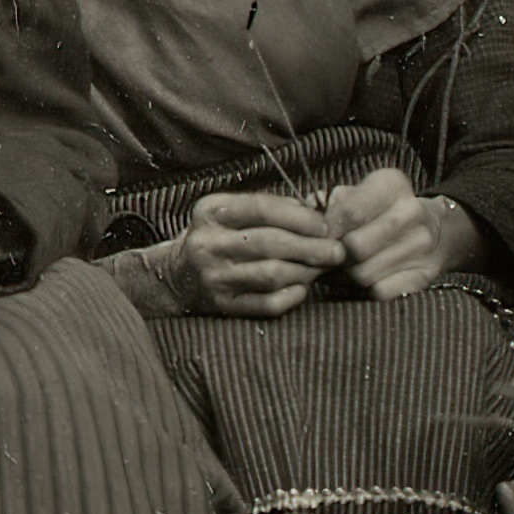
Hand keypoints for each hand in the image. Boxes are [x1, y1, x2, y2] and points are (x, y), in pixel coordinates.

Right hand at [163, 190, 343, 316]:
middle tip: (338, 251)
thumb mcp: (230, 212)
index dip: (300, 216)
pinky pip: (265, 304)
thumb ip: (269, 208)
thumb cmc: (217, 237)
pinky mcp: (221, 306)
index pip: (262, 207)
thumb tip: (317, 212)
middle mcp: (208, 243)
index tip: (325, 225)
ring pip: (271, 274)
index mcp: (211, 211)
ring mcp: (214, 277)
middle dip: (311, 247)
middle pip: (270, 243)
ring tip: (323, 268)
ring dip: (305, 271)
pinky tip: (302, 289)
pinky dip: (290, 297)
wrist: (175, 276)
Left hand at [323, 165, 471, 302]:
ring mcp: (422, 244)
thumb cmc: (381, 211)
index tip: (316, 238)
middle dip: (334, 256)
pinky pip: (379, 292)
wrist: (436, 229)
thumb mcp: (358, 194)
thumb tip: (301, 222)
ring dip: (344, 277)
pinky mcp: (424, 274)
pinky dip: (363, 291)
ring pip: (363, 274)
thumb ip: (327, 204)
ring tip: (339, 269)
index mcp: (392, 184)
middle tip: (325, 258)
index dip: (326, 231)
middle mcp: (411, 211)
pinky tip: (360, 279)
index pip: (350, 211)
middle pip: (355, 247)